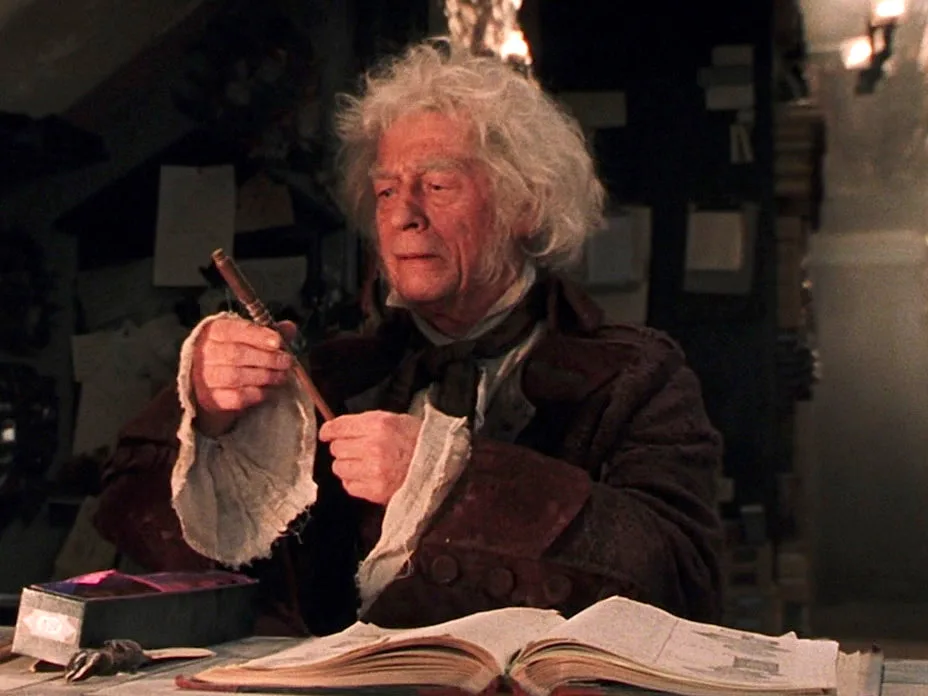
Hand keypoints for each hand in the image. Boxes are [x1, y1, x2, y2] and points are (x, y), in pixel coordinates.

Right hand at [191, 318, 296, 435]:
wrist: (211, 383)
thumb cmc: (233, 354)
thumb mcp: (247, 337)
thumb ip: (268, 332)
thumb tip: (290, 328)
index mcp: (212, 330)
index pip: (233, 330)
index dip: (257, 335)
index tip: (278, 342)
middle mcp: (203, 352)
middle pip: (236, 354)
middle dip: (267, 358)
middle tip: (286, 361)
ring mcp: (203, 377)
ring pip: (236, 376)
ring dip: (264, 376)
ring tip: (281, 376)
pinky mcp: (209, 399)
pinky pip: (236, 397)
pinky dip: (256, 394)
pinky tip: (268, 390)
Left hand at [318, 411, 422, 504]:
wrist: (441, 467)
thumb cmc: (420, 442)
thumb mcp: (396, 420)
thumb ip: (367, 423)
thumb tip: (339, 429)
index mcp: (379, 425)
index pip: (339, 427)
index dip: (329, 430)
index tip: (326, 434)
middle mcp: (373, 446)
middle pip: (336, 448)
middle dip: (342, 449)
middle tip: (355, 450)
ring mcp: (373, 470)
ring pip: (339, 468)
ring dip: (347, 466)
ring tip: (363, 465)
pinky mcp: (375, 490)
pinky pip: (349, 486)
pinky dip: (354, 482)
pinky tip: (368, 477)